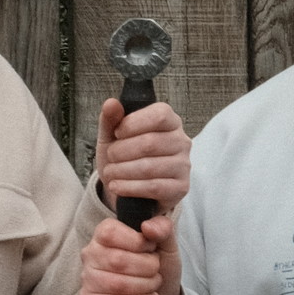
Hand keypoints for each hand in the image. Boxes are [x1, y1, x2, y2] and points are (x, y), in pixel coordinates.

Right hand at [77, 210, 180, 294]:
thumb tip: (148, 227)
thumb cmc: (160, 265)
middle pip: (117, 260)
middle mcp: (91, 253)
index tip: (151, 248)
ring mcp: (88, 278)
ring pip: (116, 284)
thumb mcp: (167, 243)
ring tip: (153, 284)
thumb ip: (163, 228)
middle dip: (147, 268)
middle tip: (156, 270)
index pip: (111, 233)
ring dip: (144, 286)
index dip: (138, 243)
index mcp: (104, 233)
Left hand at [95, 94, 189, 218]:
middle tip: (110, 157)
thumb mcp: (112, 136)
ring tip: (110, 172)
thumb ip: (111, 119)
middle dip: (121, 151)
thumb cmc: (124, 156)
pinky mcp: (181, 187)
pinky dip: (129, 187)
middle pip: (150, 143)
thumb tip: (111, 103)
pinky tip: (116, 186)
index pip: (159, 115)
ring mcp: (183, 165)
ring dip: (122, 171)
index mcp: (170, 121)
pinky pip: (154, 187)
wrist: (131, 191)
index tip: (117, 133)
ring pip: (149, 167)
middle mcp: (181, 141)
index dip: (133, 123)